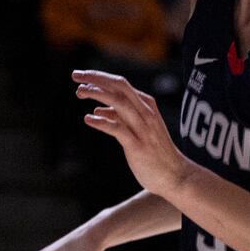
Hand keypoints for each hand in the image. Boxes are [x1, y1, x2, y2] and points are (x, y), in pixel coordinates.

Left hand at [75, 70, 190, 199]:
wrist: (174, 174)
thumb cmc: (155, 152)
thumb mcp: (138, 129)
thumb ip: (119, 117)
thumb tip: (98, 109)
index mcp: (146, 106)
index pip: (121, 84)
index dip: (100, 77)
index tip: (81, 76)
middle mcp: (146, 113)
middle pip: (120, 87)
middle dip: (97, 78)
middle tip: (75, 75)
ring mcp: (143, 128)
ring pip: (120, 103)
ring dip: (98, 94)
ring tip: (79, 92)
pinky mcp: (137, 145)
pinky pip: (118, 129)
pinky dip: (103, 122)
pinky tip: (88, 119)